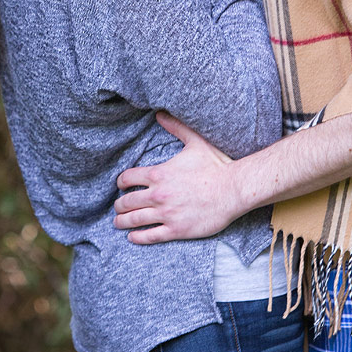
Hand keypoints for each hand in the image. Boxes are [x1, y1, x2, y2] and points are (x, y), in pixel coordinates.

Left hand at [114, 112, 237, 242]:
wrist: (233, 190)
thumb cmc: (216, 166)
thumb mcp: (195, 142)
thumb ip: (176, 127)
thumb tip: (160, 114)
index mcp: (159, 173)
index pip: (128, 178)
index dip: (121, 182)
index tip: (121, 185)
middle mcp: (158, 194)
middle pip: (127, 201)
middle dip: (119, 205)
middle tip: (117, 207)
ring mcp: (166, 214)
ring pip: (134, 220)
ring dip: (122, 221)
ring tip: (118, 222)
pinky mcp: (176, 230)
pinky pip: (150, 236)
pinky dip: (137, 237)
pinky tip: (132, 237)